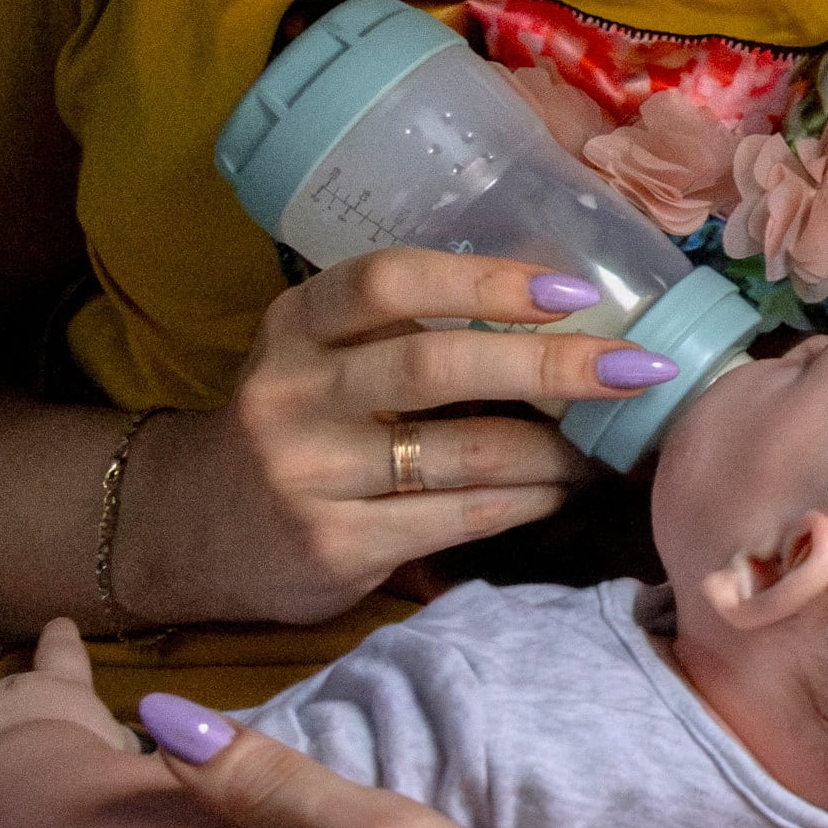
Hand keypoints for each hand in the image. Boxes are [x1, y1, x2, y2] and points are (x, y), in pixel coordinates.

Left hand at [0, 617, 129, 798]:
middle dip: (12, 717)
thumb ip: (113, 738)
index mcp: (60, 684)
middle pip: (8, 693)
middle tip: (24, 755)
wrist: (26, 786)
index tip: (59, 625)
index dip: (61, 637)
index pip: (62, 649)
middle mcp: (10, 686)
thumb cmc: (84, 762)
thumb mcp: (118, 749)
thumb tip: (115, 738)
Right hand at [117, 250, 675, 627]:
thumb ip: (405, 327)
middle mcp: (292, 394)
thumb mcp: (320, 355)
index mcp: (297, 325)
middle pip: (437, 366)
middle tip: (637, 368)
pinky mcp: (335, 546)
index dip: (485, 281)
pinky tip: (561, 490)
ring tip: (610, 443)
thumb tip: (562, 305)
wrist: (190, 529)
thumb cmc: (296, 421)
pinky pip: (459, 518)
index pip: (389, 281)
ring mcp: (310, 476)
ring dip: (557, 449)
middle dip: (552, 365)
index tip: (570, 289)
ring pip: (464, 453)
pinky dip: (527, 501)